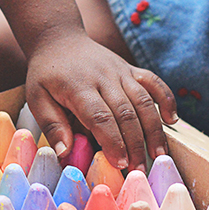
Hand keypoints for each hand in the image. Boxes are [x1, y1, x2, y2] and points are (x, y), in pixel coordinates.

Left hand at [26, 33, 177, 169]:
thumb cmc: (46, 74)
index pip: (100, 117)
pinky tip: (172, 120)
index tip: (120, 163)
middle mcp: (103, 78)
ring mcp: (120, 71)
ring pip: (143, 100)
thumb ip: (52, 124)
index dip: (113, 141)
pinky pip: (154, 82)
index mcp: (78, 87)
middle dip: (135, 143)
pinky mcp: (130, 69)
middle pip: (125, 112)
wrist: (58, 40)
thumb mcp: (37, 98)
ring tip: (158, 154)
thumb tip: (65, 152)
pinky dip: (166, 99)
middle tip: (139, 169)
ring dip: (153, 129)